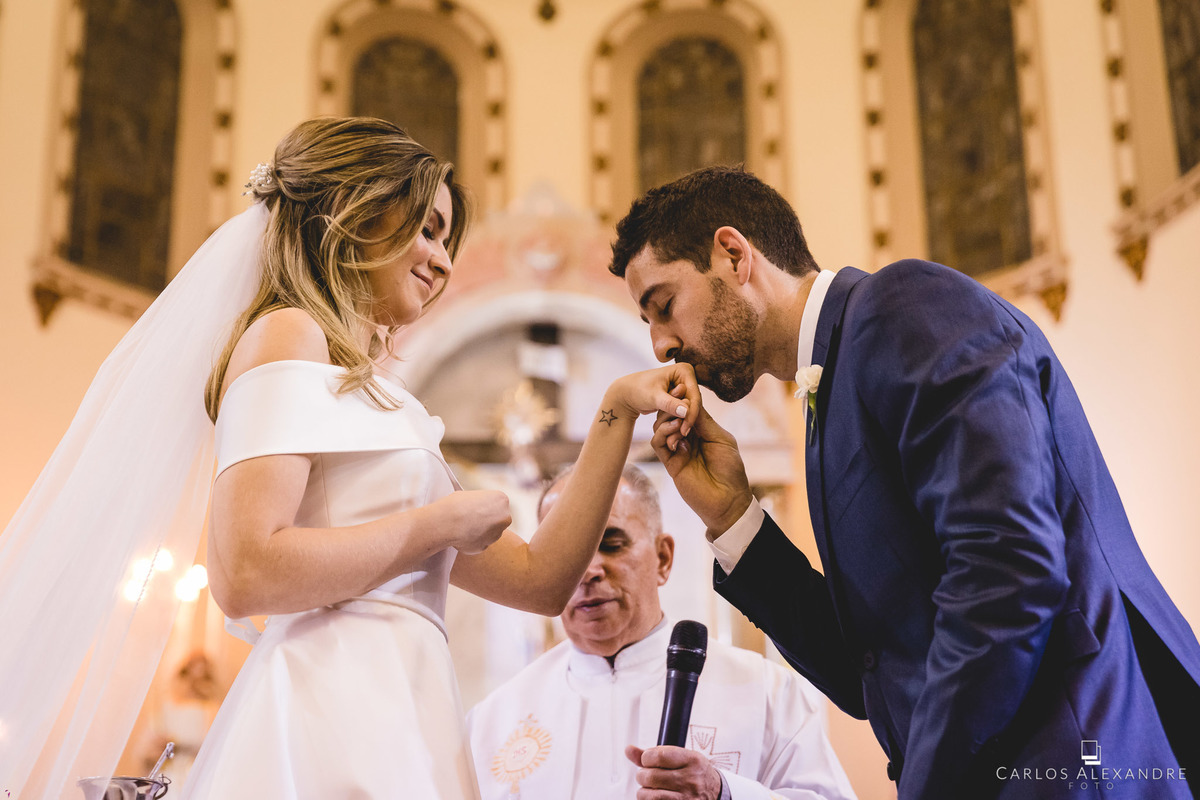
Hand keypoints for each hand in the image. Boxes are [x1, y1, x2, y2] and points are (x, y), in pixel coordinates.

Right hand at [428, 490, 510, 554]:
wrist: (447, 520)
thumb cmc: (456, 504)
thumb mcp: (472, 496)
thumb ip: (481, 504)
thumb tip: (480, 509)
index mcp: (502, 500)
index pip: (498, 504)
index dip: (485, 507)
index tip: (475, 508)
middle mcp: (505, 517)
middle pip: (498, 520)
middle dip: (487, 521)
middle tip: (470, 519)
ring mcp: (497, 534)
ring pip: (489, 534)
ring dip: (480, 532)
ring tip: (463, 527)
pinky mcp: (485, 547)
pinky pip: (478, 544)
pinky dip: (471, 542)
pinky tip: (460, 536)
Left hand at [606, 364, 700, 432]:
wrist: (627, 394)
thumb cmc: (638, 391)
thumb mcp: (654, 397)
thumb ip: (670, 404)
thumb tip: (686, 411)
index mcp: (684, 370)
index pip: (694, 395)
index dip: (691, 413)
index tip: (685, 430)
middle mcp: (686, 375)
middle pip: (694, 401)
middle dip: (688, 418)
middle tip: (682, 434)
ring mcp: (684, 385)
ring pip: (690, 406)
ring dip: (685, 420)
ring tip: (679, 434)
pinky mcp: (679, 394)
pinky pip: (684, 409)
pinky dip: (680, 418)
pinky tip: (676, 430)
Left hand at [625, 744, 722, 799]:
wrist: (715, 792)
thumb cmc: (694, 773)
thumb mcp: (681, 757)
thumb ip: (653, 754)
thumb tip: (628, 750)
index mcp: (691, 760)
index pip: (657, 756)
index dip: (646, 758)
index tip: (648, 761)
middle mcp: (690, 780)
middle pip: (650, 776)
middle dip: (643, 775)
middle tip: (648, 776)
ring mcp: (686, 798)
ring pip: (648, 795)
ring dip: (644, 791)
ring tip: (651, 788)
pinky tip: (657, 797)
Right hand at [652, 404, 751, 535]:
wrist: (727, 499)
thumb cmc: (730, 469)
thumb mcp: (720, 439)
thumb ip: (703, 421)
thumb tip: (688, 400)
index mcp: (701, 430)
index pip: (686, 409)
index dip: (683, 397)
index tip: (682, 386)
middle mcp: (687, 438)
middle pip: (670, 415)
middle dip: (672, 405)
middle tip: (675, 397)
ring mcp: (677, 450)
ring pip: (660, 427)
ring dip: (668, 420)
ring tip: (680, 422)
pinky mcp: (670, 463)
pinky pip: (658, 443)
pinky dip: (663, 434)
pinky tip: (676, 435)